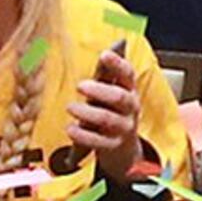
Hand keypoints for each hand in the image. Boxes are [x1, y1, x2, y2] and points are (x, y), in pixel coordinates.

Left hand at [63, 43, 143, 171]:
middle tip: (79, 85)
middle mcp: (131, 108)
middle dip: (100, 90)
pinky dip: (83, 135)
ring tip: (70, 107)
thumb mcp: (109, 94)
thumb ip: (103, 79)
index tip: (104, 54)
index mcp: (130, 89)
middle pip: (119, 97)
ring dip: (87, 113)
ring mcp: (124, 128)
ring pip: (107, 119)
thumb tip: (94, 60)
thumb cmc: (110, 110)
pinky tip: (70, 129)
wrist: (122, 146)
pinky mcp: (114, 146)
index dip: (118, 64)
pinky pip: (99, 141)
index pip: (128, 74)